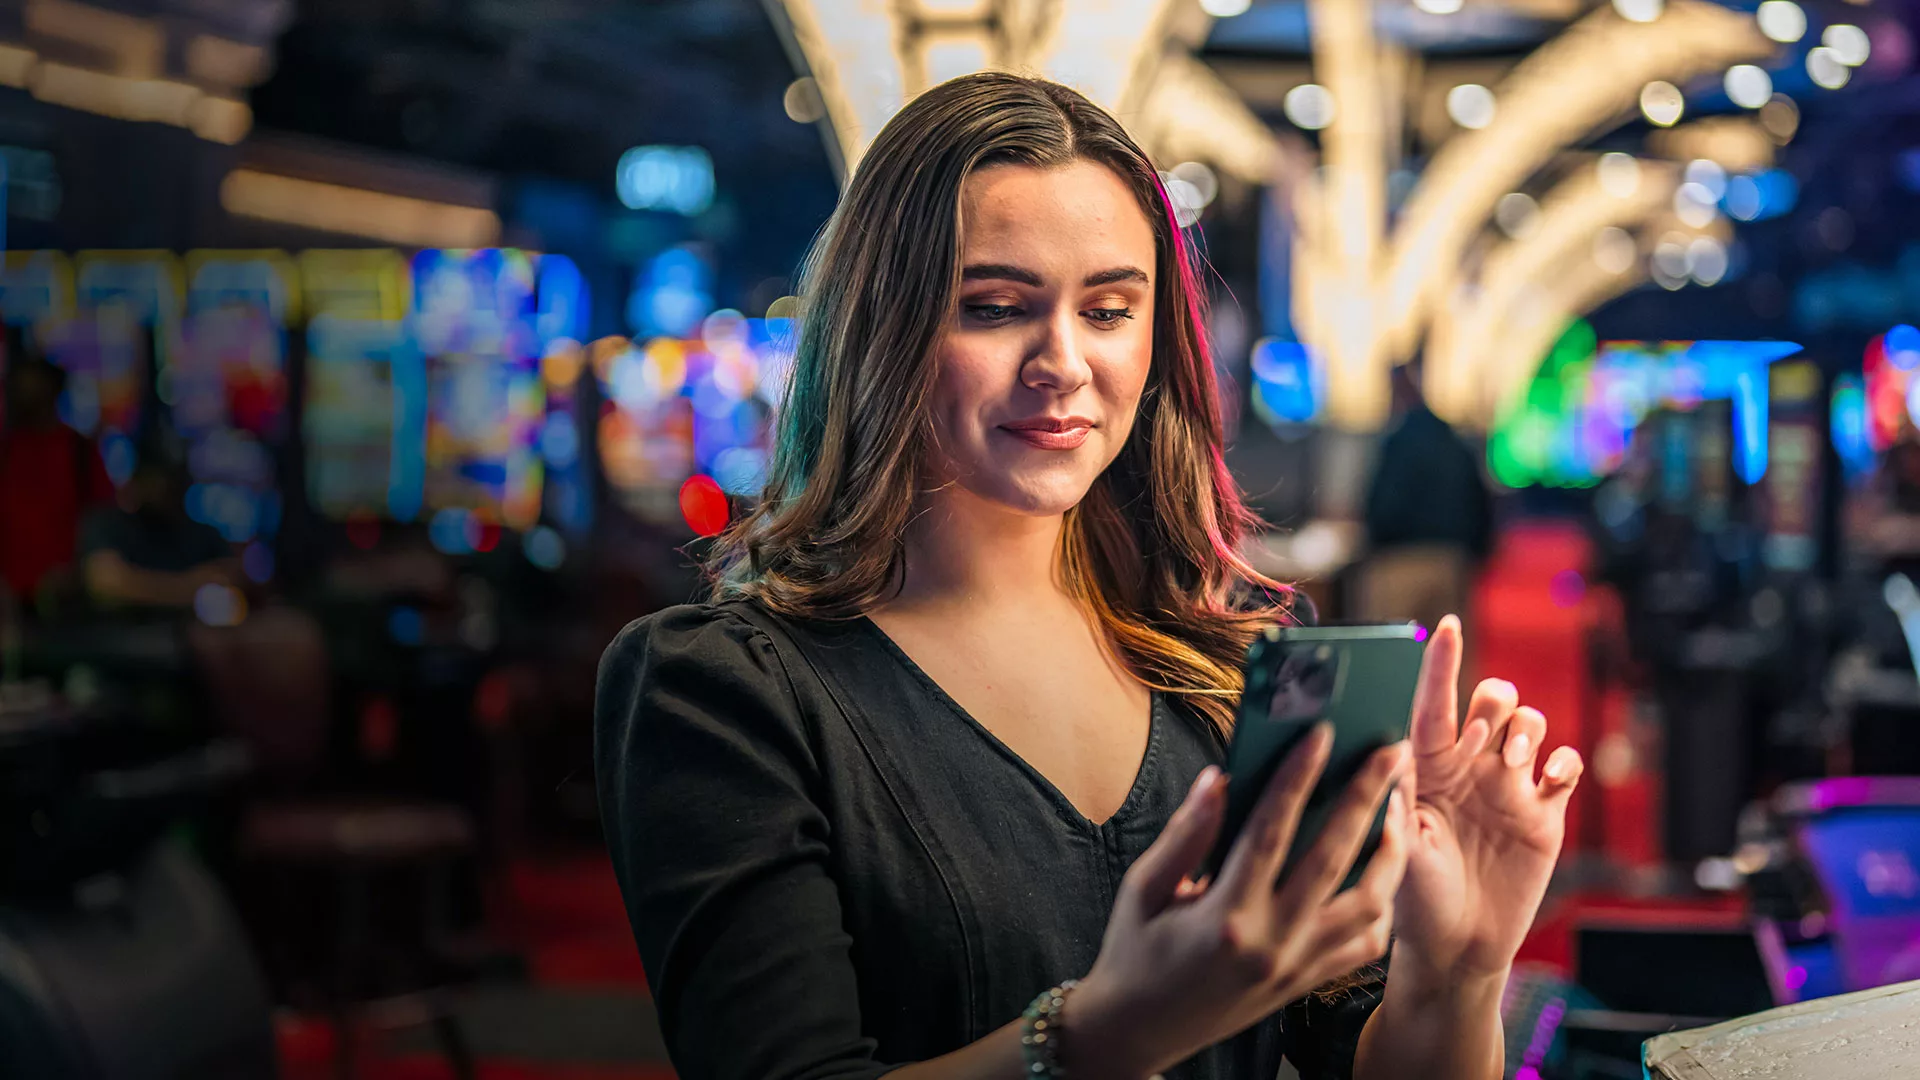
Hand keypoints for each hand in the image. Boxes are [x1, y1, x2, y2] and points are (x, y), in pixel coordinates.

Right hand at [1072, 727, 1412, 1078]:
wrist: (1137, 1031)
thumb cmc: (1134, 955)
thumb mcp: (1144, 889)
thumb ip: (1186, 834)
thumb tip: (1217, 779)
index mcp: (1223, 915)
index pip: (1271, 831)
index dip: (1298, 777)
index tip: (1321, 735)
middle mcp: (1269, 943)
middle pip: (1335, 858)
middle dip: (1368, 798)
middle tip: (1392, 753)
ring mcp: (1294, 967)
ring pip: (1367, 904)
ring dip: (1388, 853)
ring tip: (1396, 811)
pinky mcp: (1305, 983)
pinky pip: (1363, 944)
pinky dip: (1380, 906)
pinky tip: (1379, 872)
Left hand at [1394, 615, 1582, 981]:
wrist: (1460, 946)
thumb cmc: (1416, 898)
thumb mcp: (1400, 848)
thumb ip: (1400, 802)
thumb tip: (1390, 751)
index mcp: (1426, 765)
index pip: (1434, 702)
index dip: (1440, 662)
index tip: (1445, 624)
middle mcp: (1469, 766)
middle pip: (1492, 700)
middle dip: (1496, 702)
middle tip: (1490, 736)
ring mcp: (1509, 785)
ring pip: (1530, 722)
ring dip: (1528, 731)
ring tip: (1516, 764)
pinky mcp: (1544, 810)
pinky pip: (1566, 765)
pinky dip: (1564, 762)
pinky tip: (1549, 781)